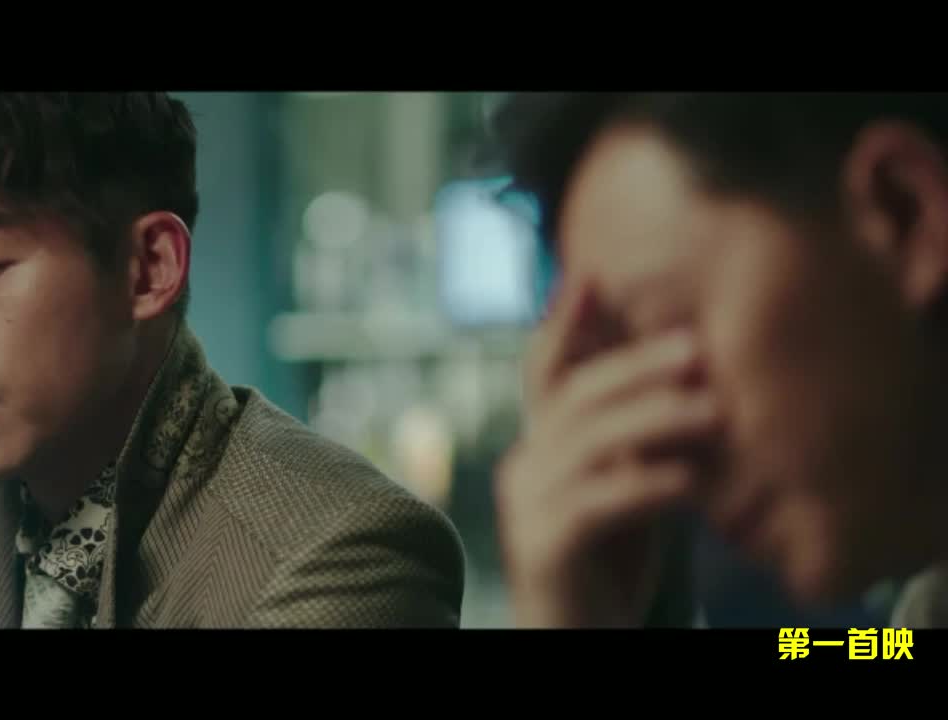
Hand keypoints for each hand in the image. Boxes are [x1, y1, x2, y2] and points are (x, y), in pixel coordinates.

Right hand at [494, 277, 719, 626]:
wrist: (577, 638)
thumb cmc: (609, 561)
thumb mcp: (623, 483)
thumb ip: (632, 435)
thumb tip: (680, 368)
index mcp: (541, 444)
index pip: (543, 371)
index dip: (564, 322)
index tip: (592, 275)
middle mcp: (523, 467)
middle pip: (572, 397)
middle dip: (634, 366)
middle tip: (696, 349)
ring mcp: (526, 508)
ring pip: (586, 444)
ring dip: (652, 422)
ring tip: (712, 413)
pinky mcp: (544, 549)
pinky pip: (594, 506)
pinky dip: (644, 487)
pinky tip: (688, 482)